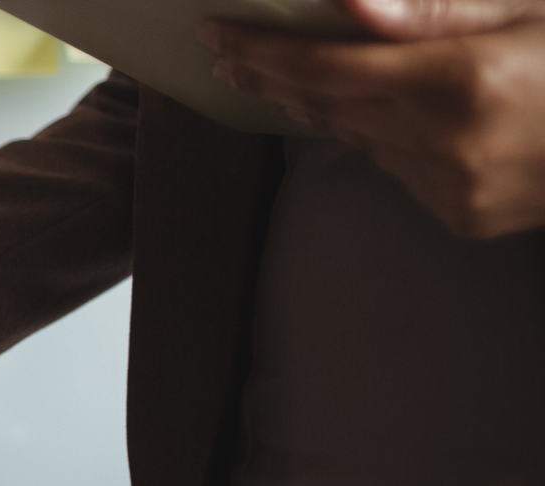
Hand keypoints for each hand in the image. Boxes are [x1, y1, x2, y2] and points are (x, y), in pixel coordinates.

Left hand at [200, 0, 544, 237]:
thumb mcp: (532, 10)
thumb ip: (435, 10)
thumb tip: (348, 3)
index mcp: (463, 82)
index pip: (326, 67)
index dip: (263, 51)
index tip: (217, 36)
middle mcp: (447, 143)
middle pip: (326, 108)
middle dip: (274, 76)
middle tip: (230, 54)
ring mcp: (453, 190)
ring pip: (356, 141)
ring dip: (319, 107)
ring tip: (280, 75)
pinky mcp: (462, 218)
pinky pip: (396, 170)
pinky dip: (379, 137)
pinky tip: (374, 113)